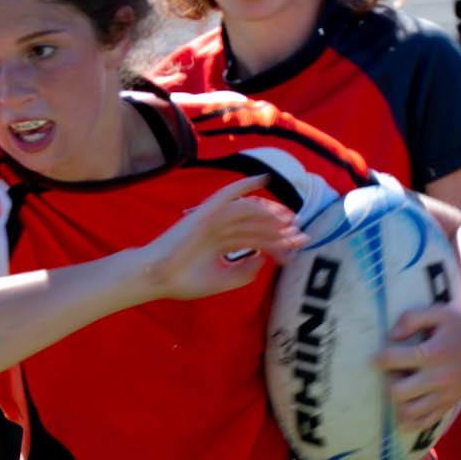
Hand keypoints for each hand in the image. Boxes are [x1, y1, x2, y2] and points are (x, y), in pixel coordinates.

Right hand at [127, 181, 301, 303]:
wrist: (158, 278)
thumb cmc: (185, 280)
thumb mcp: (223, 279)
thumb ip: (245, 271)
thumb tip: (265, 259)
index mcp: (223, 244)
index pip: (257, 240)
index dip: (279, 244)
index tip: (298, 249)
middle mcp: (222, 229)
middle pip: (257, 225)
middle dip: (281, 230)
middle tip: (302, 235)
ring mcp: (214, 219)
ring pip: (249, 213)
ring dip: (270, 215)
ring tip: (289, 221)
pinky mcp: (206, 212)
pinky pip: (228, 194)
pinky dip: (246, 185)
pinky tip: (264, 179)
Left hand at [378, 302, 460, 439]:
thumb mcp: (438, 312)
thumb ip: (411, 319)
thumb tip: (391, 336)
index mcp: (433, 353)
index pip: (392, 360)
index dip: (379, 358)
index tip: (378, 357)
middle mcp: (439, 378)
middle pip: (397, 391)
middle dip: (389, 380)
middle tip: (394, 371)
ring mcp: (445, 395)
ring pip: (408, 411)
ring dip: (398, 400)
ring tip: (403, 385)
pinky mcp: (449, 404)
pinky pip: (424, 422)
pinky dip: (410, 420)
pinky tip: (406, 407)